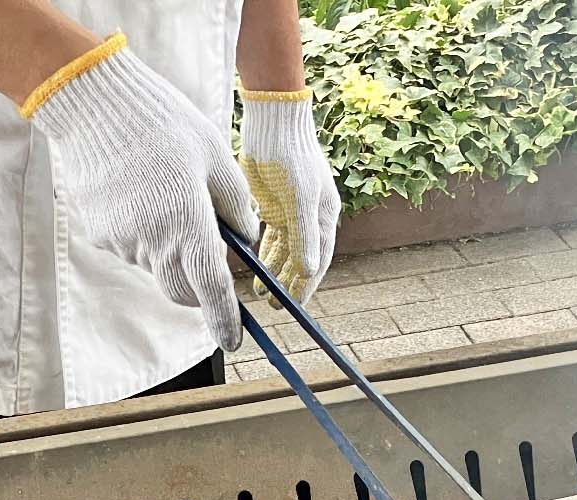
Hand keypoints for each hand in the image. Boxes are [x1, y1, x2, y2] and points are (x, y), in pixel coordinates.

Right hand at [26, 45, 256, 356]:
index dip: (225, 320)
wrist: (91, 99)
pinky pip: (129, 247)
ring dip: (168, 250)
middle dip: (199, 287)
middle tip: (209, 251)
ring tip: (165, 197)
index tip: (234, 339)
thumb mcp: (217, 157)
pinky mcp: (97, 232)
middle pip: (182, 291)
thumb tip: (246, 240)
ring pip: (155, 267)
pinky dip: (142, 234)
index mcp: (188, 225)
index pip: (211, 291)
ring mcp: (120, 240)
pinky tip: (138, 194)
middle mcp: (152, 242)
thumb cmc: (163, 123)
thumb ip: (236, 206)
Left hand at [238, 88, 340, 301]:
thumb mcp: (298, 196)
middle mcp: (310, 217)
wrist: (273, 118)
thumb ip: (303, 234)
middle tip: (273, 304)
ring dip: (273, 269)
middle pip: (301, 259)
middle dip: (288, 282)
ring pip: (284, 249)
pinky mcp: (272, 200)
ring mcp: (291, 209)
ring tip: (260, 290)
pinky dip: (263, 249)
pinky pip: (270, 233)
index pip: (317, 261)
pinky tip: (253, 260)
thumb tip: (308, 269)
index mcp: (323, 217)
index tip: (292, 305)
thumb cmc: (290, 154)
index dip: (305, 285)